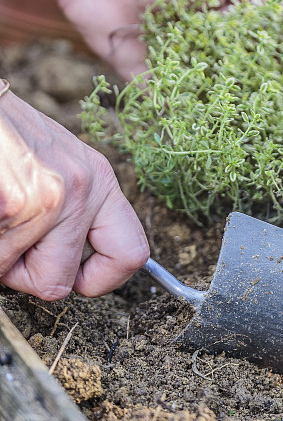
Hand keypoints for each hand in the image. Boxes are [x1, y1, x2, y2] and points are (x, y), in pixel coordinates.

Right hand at [0, 89, 148, 299]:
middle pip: (64, 283)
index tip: (76, 276)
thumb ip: (76, 210)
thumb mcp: (61, 166)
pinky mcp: (20, 203)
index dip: (102, 280)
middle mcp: (86, 190)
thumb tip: (74, 265)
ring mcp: (55, 198)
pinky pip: (1, 261)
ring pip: (29, 278)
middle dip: (31, 277)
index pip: (132, 253)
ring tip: (3, 220)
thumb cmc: (12, 137)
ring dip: (6, 259)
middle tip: (16, 248)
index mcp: (100, 181)